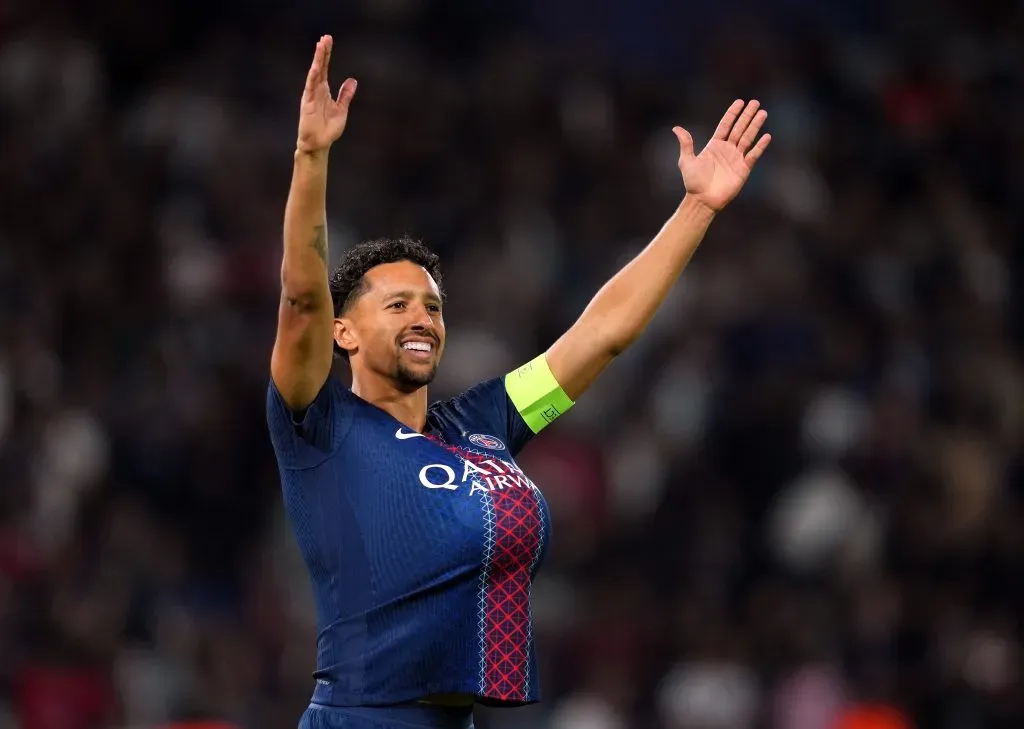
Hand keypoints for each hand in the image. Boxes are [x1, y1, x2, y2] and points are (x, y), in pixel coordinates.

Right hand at [296, 35, 356, 154]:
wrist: (319, 144)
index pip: (325, 68)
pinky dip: (314, 76)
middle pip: (320, 66)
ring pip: (315, 73)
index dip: (326, 55)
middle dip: (322, 52)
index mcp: (324, 90)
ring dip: (318, 59)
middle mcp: (316, 89)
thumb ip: (345, 95)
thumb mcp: (341, 109)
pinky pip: (310, 86)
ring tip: (321, 45)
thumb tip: (352, 80)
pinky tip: (316, 66)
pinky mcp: (308, 103)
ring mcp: (311, 95)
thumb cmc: (328, 129)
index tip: (328, 40)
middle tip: (326, 37)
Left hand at [673, 99, 770, 212]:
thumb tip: (676, 128)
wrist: (702, 200)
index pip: (726, 125)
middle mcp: (727, 150)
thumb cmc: (693, 182)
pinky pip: (753, 155)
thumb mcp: (686, 161)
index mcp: (715, 145)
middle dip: (747, 115)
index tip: (740, 102)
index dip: (732, 113)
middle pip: (739, 128)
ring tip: (763, 113)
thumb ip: (686, 144)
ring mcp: (736, 159)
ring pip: (748, 138)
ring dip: (755, 126)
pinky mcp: (743, 169)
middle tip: (755, 102)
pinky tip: (766, 136)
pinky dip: (760, 146)